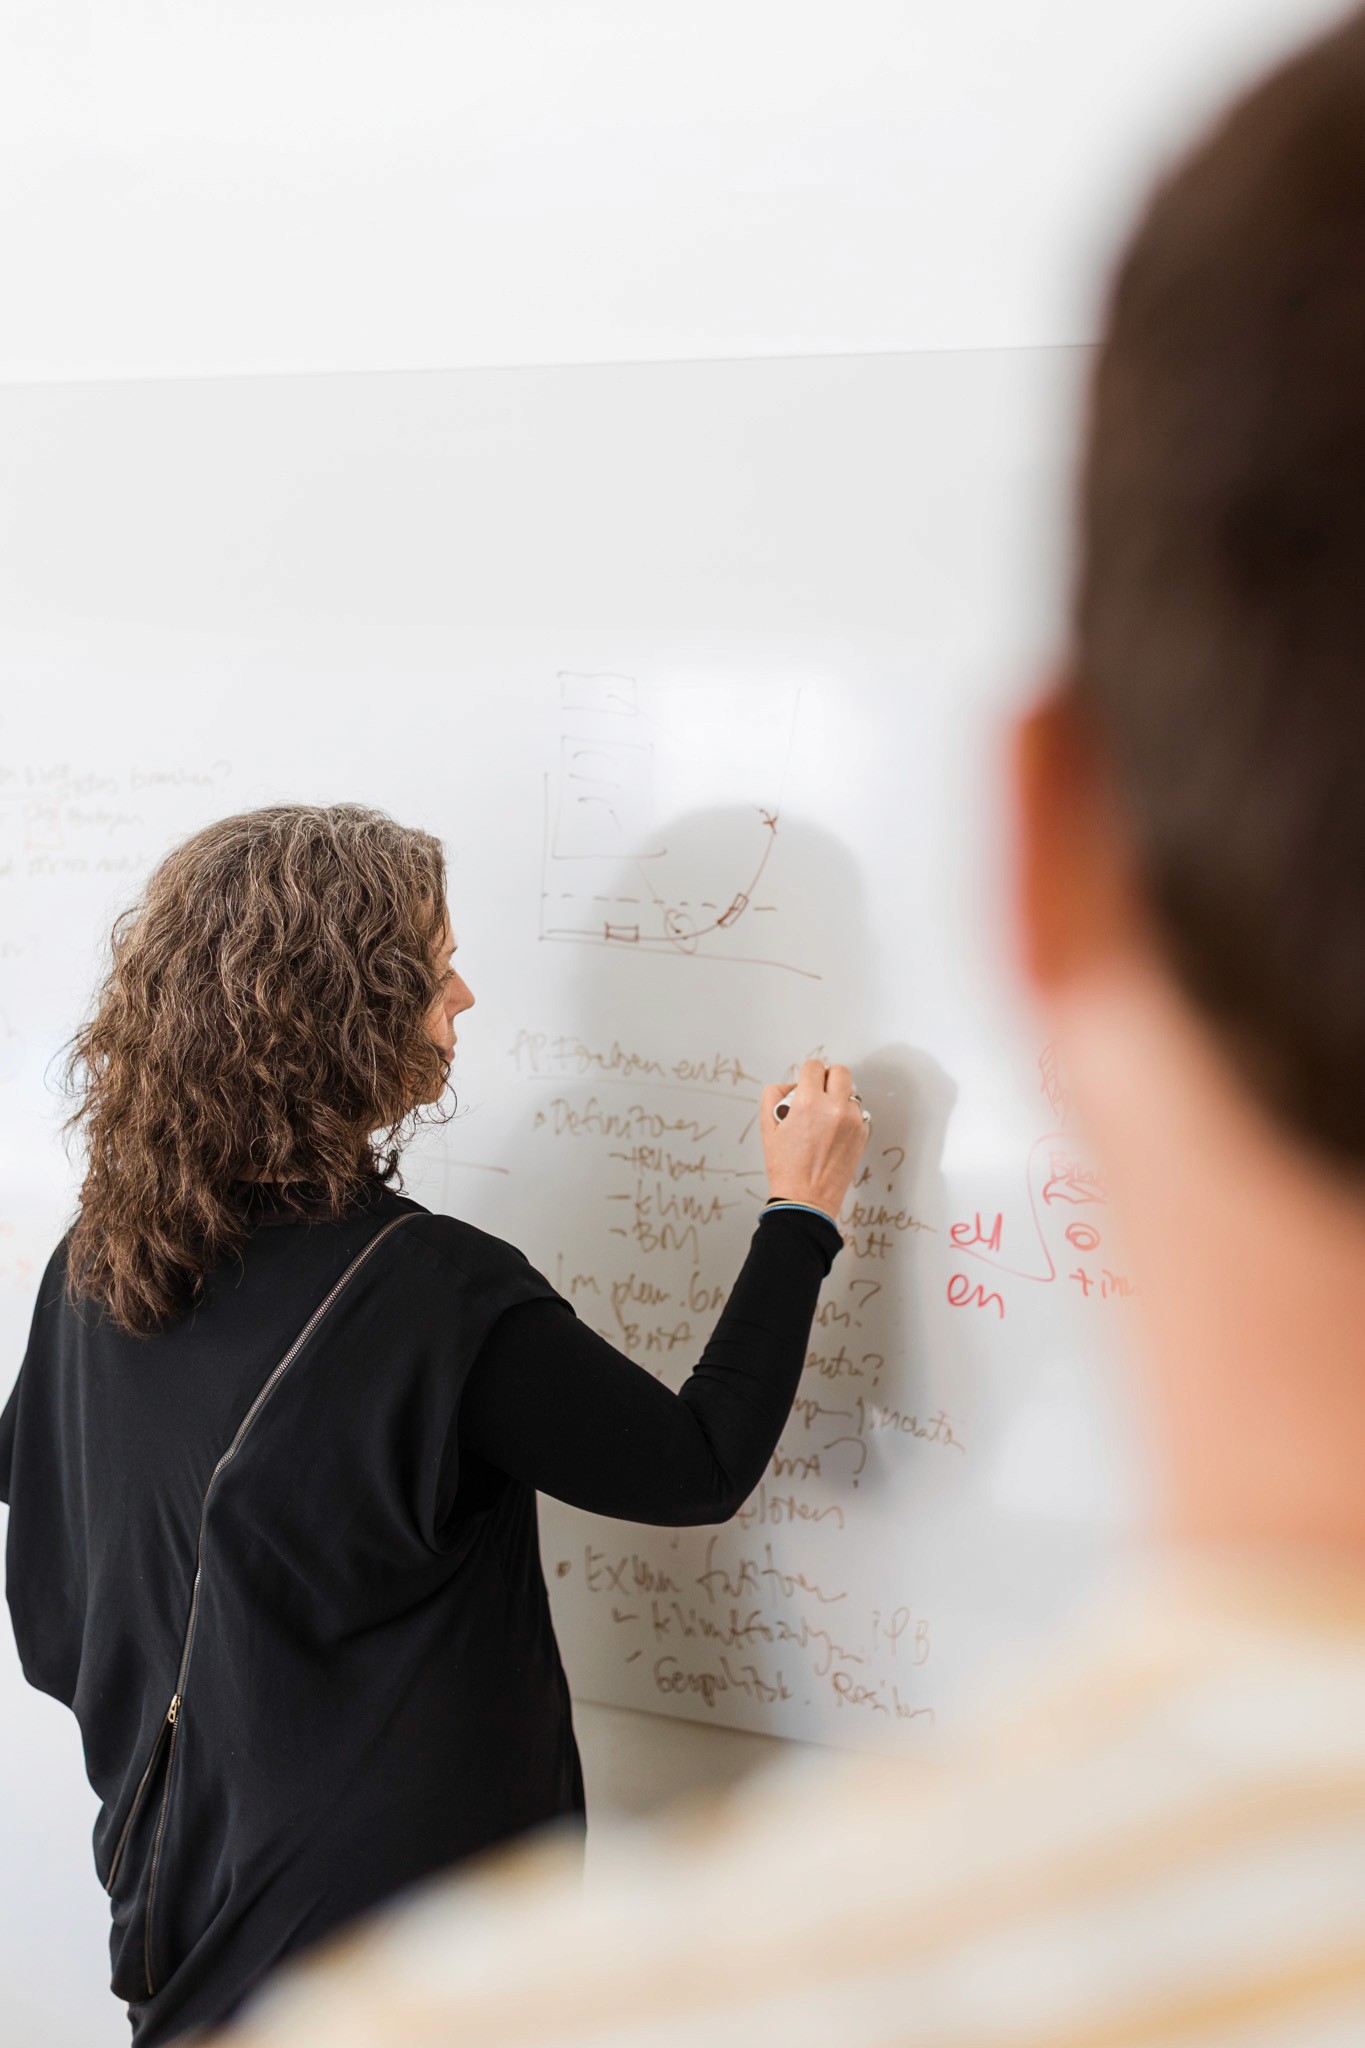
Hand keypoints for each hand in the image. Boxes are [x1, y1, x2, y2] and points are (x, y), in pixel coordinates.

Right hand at [759, 1059, 868, 1223]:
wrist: (806, 1198)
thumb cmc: (787, 1168)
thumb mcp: (767, 1127)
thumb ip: (774, 1096)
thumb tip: (790, 1086)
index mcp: (810, 1104)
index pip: (814, 1067)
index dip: (806, 1073)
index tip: (804, 1082)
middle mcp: (835, 1109)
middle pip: (840, 1072)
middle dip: (827, 1077)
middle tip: (817, 1091)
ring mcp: (853, 1121)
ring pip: (850, 1092)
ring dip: (838, 1097)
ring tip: (823, 1116)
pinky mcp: (862, 1134)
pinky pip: (857, 1112)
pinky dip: (846, 1115)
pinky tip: (831, 1132)